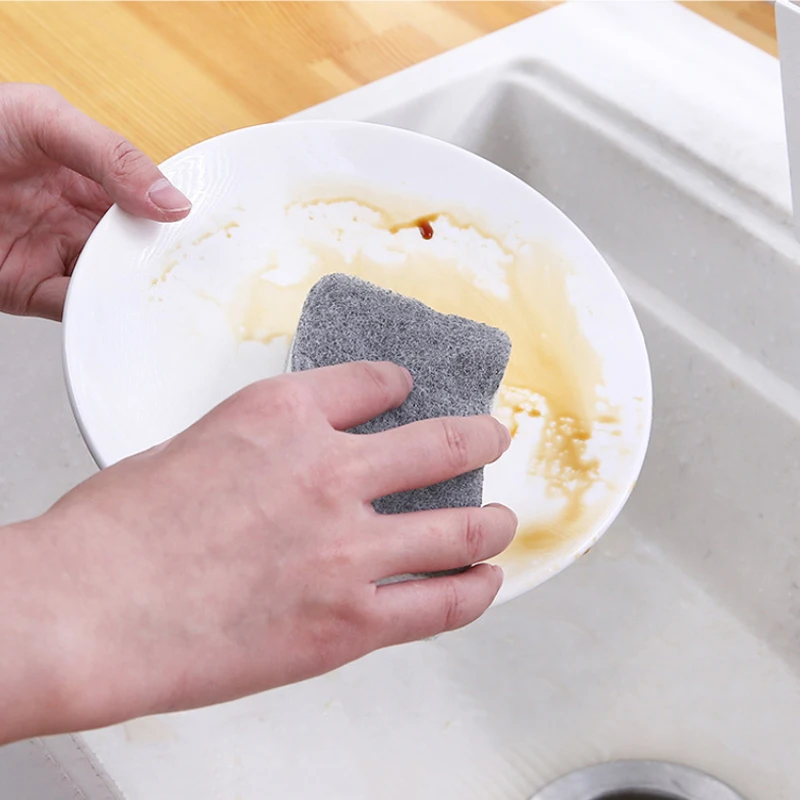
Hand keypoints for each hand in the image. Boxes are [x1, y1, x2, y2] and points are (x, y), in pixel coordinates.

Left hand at [0, 83, 189, 319]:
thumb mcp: (42, 120)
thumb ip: (111, 155)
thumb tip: (172, 200)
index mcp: (89, 173)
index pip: (149, 199)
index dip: (179, 215)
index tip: (209, 231)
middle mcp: (78, 216)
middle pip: (138, 245)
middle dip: (165, 257)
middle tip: (197, 268)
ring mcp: (57, 254)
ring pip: (114, 279)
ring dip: (137, 286)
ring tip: (165, 290)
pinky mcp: (33, 290)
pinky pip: (76, 305)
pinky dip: (98, 310)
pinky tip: (118, 304)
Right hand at [2, 362, 514, 738]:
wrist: (87, 611)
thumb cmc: (115, 533)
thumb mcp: (194, 447)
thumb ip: (262, 453)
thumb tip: (291, 469)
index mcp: (283, 414)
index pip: (372, 382)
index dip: (398, 384)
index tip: (409, 391)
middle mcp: (330, 471)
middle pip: (442, 444)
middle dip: (478, 439)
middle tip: (491, 439)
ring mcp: (348, 549)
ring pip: (462, 527)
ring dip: (494, 522)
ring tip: (504, 522)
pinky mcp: (350, 622)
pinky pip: (442, 604)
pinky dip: (474, 592)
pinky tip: (484, 583)